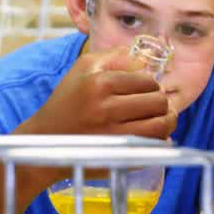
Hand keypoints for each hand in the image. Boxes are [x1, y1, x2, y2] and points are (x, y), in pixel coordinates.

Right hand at [21, 46, 176, 139]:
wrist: (46, 139)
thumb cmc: (66, 101)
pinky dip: (160, 140)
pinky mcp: (116, 156)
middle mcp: (106, 109)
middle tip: (157, 103)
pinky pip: (151, 147)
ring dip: (168, 120)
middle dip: (162, 101)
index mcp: (99, 84)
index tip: (148, 89)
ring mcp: (112, 135)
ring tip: (164, 118)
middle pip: (157, 102)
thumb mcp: (82, 69)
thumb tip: (142, 58)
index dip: (152, 84)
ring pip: (160, 125)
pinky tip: (155, 135)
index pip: (146, 81)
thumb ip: (112, 57)